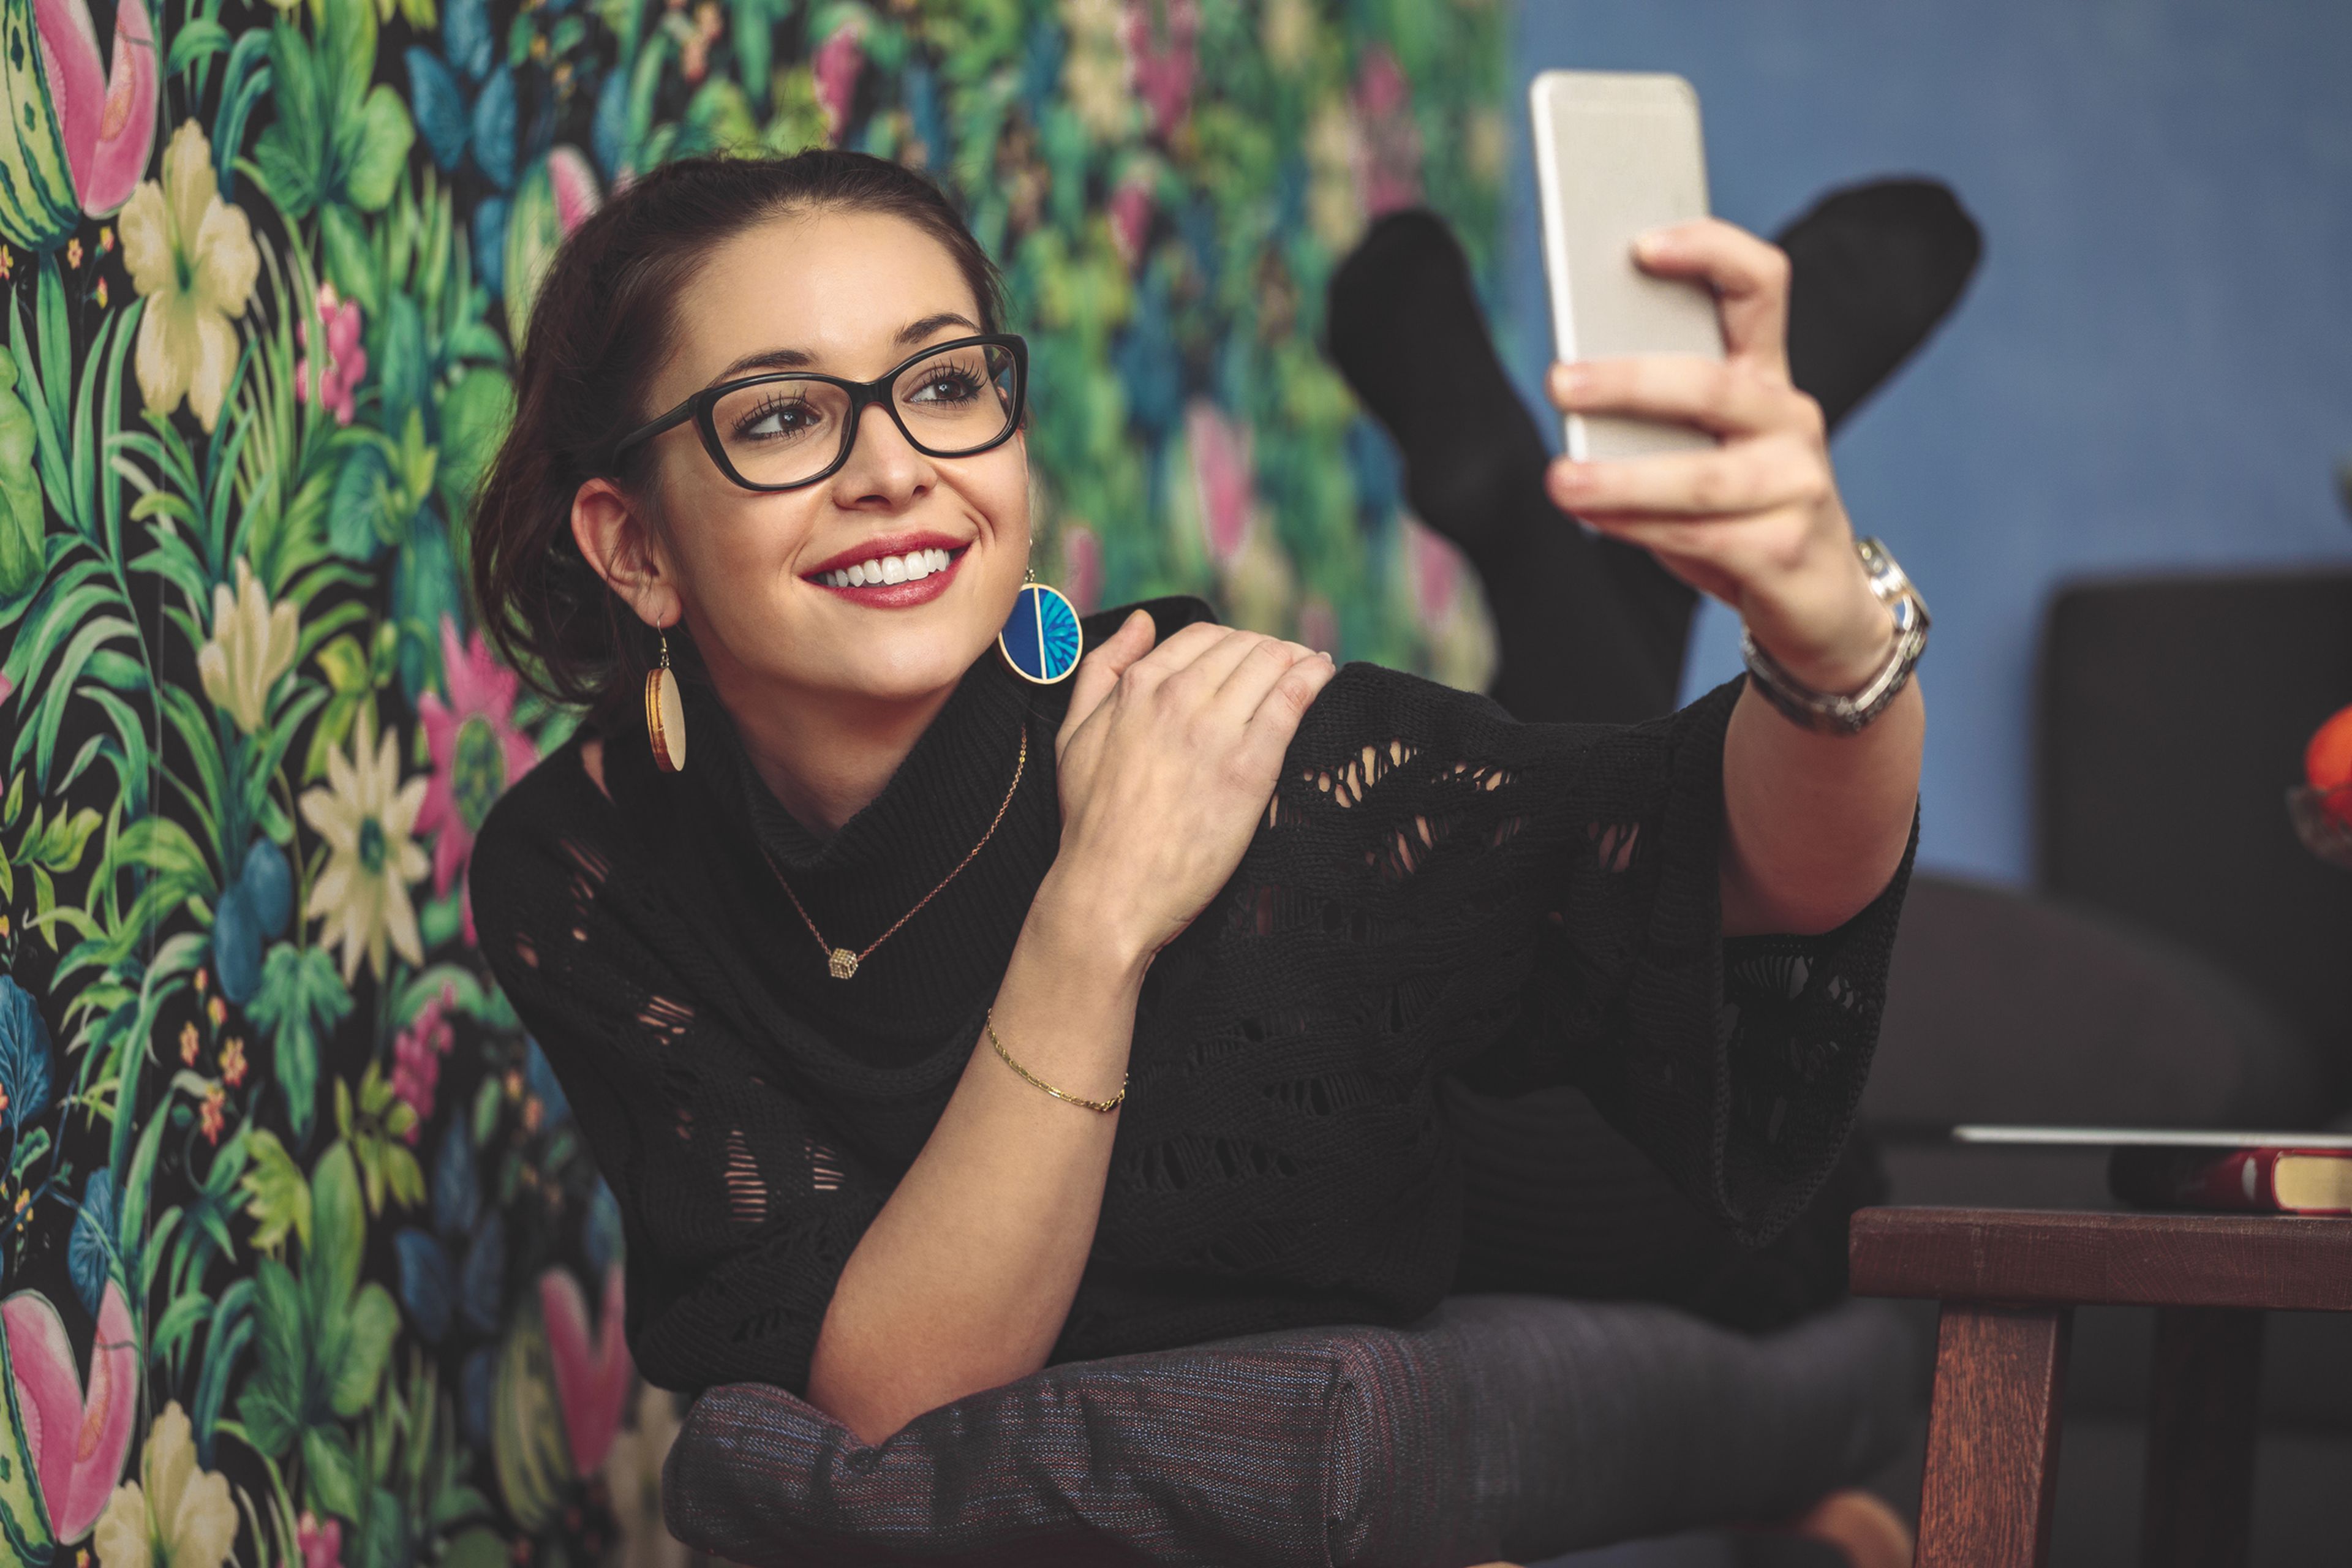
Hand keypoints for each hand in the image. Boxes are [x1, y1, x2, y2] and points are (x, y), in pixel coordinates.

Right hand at [1041, 613, 1336, 968]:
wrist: (1110, 890)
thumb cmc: (1090, 822)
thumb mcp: (1074, 733)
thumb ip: (1101, 669)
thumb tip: (1141, 622)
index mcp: (1138, 687)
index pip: (1202, 637)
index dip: (1232, 643)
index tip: (1249, 659)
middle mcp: (1178, 698)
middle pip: (1244, 646)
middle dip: (1270, 648)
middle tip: (1289, 664)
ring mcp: (1215, 730)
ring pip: (1272, 663)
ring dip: (1298, 657)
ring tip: (1312, 666)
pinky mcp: (1249, 766)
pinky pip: (1292, 700)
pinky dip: (1313, 678)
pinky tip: (1324, 675)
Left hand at [1543, 218, 1892, 693]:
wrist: (1817, 602)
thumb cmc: (1739, 511)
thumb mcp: (1703, 450)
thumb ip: (1656, 417)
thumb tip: (1574, 388)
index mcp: (1767, 377)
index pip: (1759, 285)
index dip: (1710, 252)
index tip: (1642, 247)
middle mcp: (1790, 419)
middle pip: (1711, 385)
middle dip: (1629, 382)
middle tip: (1559, 382)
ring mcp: (1796, 485)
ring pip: (1699, 474)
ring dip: (1620, 477)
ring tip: (1559, 478)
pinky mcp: (1784, 549)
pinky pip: (1699, 535)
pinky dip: (1638, 527)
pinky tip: (1594, 518)